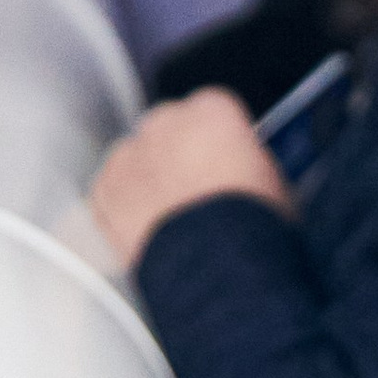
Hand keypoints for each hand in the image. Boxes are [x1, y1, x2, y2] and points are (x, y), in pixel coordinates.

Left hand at [90, 91, 289, 269]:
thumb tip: (241, 166)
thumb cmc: (252, 229)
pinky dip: (123, 205)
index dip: (221, 136)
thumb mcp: (274, 181)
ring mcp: (129, 157)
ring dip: (149, 176)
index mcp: (212, 112)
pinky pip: (110, 189)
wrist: (216, 270)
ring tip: (173, 215)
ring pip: (136, 156)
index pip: (213, 107)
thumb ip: (248, 159)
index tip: (226, 156)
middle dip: (179, 150)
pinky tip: (148, 228)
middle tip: (199, 188)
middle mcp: (164, 124)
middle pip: (169, 125)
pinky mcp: (103, 191)